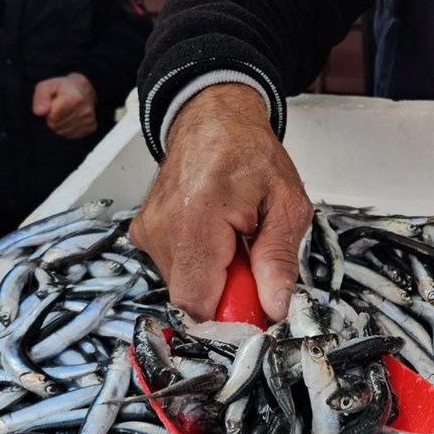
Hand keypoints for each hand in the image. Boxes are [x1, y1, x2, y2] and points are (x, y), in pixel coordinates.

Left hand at [32, 73, 97, 138]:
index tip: (53, 103)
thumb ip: (40, 97)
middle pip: (56, 125)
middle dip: (52, 118)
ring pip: (62, 131)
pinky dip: (66, 128)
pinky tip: (70, 118)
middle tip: (57, 108)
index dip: (48, 111)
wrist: (83, 90)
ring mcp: (89, 120)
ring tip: (64, 113)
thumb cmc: (62, 87)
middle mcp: (84, 110)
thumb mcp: (47, 86)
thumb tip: (38, 112)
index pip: (52, 116)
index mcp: (74, 98)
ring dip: (59, 124)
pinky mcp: (91, 128)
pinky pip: (70, 135)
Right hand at [129, 83, 310, 321]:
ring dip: (217, 279)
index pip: (197, 300)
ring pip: (186, 288)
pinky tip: (218, 240)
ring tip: (236, 244)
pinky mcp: (146, 234)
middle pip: (192, 298)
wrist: (213, 119)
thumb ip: (279, 259)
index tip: (257, 305)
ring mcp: (149, 230)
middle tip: (253, 263)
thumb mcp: (287, 204)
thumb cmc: (249, 153)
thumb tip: (275, 305)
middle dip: (229, 295)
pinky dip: (203, 266)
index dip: (230, 314)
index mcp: (197, 216)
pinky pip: (177, 271)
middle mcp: (163, 226)